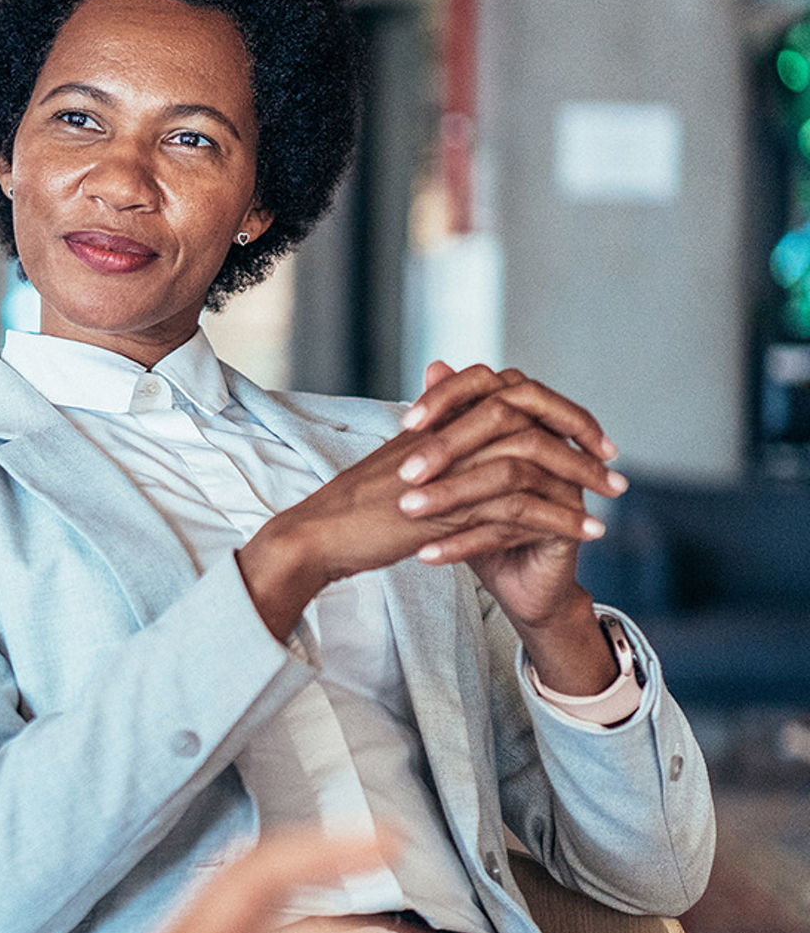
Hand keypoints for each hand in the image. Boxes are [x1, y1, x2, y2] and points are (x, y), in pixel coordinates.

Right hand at [237, 362, 623, 641]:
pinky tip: (586, 534)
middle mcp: (445, 432)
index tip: (588, 437)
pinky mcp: (449, 506)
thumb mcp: (400, 465)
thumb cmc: (352, 507)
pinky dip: (560, 520)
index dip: (556, 412)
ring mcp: (447, 467)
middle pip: (530, 419)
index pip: (511, 396)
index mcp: (436, 419)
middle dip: (580, 444)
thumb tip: (466, 444)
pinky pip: (520, 507)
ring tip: (612, 507)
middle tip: (614, 471)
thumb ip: (437, 443)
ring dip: (579, 484)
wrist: (319, 535)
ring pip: (532, 461)